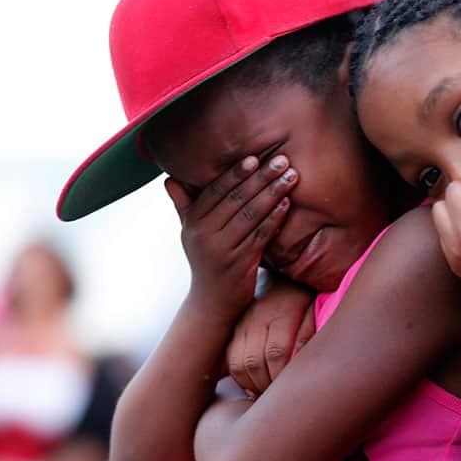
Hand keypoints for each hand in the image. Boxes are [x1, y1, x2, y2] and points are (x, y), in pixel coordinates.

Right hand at [168, 155, 297, 320]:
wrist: (212, 303)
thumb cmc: (206, 261)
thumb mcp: (190, 234)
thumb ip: (184, 206)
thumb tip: (169, 179)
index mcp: (193, 223)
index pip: (215, 191)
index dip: (235, 173)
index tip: (254, 157)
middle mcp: (204, 234)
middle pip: (236, 199)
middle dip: (261, 177)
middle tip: (282, 160)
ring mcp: (222, 250)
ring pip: (251, 215)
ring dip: (273, 193)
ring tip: (291, 177)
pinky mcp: (239, 264)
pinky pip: (260, 236)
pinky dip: (274, 219)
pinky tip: (287, 205)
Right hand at [227, 280, 315, 394]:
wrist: (284, 274)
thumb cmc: (307, 297)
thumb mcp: (316, 311)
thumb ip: (309, 336)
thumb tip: (299, 364)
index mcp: (282, 312)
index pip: (277, 352)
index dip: (282, 376)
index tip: (290, 390)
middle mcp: (257, 316)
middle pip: (253, 361)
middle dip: (265, 385)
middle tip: (277, 397)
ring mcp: (242, 321)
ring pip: (237, 363)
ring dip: (250, 384)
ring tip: (265, 394)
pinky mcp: (233, 326)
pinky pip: (228, 358)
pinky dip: (238, 376)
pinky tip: (252, 383)